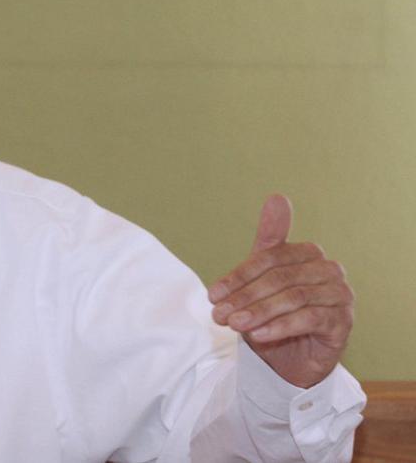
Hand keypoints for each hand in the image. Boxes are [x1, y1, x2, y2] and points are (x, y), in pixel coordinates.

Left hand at [208, 195, 353, 387]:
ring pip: (293, 298)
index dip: (238, 276)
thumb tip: (278, 197)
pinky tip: (257, 336)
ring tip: (234, 325)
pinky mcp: (344, 321)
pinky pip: (309, 319)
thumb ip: (268, 241)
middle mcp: (330, 270)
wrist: (292, 358)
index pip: (270, 258)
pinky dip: (279, 326)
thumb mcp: (262, 278)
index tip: (212, 295)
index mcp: (309, 253)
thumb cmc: (274, 312)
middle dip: (245, 296)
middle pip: (280, 278)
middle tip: (219, 315)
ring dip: (258, 312)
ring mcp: (341, 295)